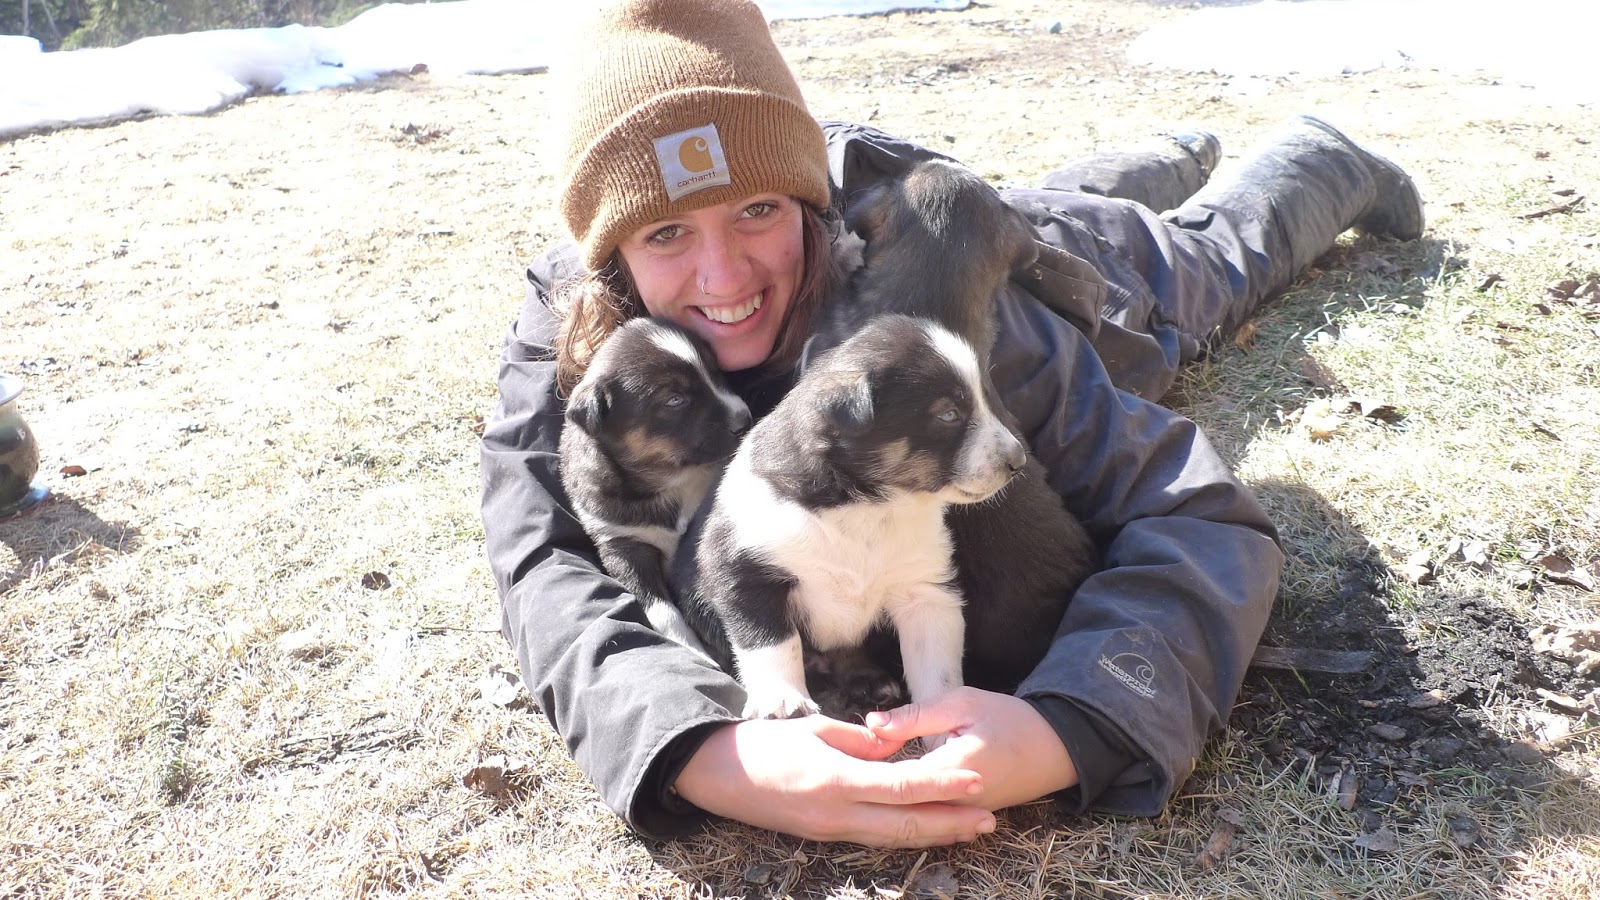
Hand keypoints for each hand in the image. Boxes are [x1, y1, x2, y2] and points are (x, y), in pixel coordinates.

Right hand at [672, 715, 997, 847]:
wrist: (719, 775)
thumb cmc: (764, 744)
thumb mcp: (813, 728)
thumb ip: (858, 741)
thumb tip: (893, 746)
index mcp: (837, 780)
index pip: (902, 786)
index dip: (943, 786)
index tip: (976, 781)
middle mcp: (838, 813)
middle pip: (906, 824)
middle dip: (951, 822)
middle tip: (989, 819)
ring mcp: (830, 830)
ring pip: (893, 838)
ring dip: (934, 835)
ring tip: (969, 830)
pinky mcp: (824, 836)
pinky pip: (873, 838)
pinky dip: (905, 835)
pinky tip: (927, 831)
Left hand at [865, 686, 1078, 811]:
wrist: (1054, 748)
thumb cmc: (1008, 719)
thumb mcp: (962, 703)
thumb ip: (915, 716)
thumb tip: (872, 723)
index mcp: (952, 771)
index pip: (897, 780)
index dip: (868, 770)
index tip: (844, 758)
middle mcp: (955, 802)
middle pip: (902, 805)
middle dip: (873, 791)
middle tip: (844, 778)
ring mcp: (962, 815)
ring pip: (915, 816)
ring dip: (889, 803)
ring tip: (861, 789)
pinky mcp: (966, 818)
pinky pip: (932, 818)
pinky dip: (911, 809)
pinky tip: (889, 800)